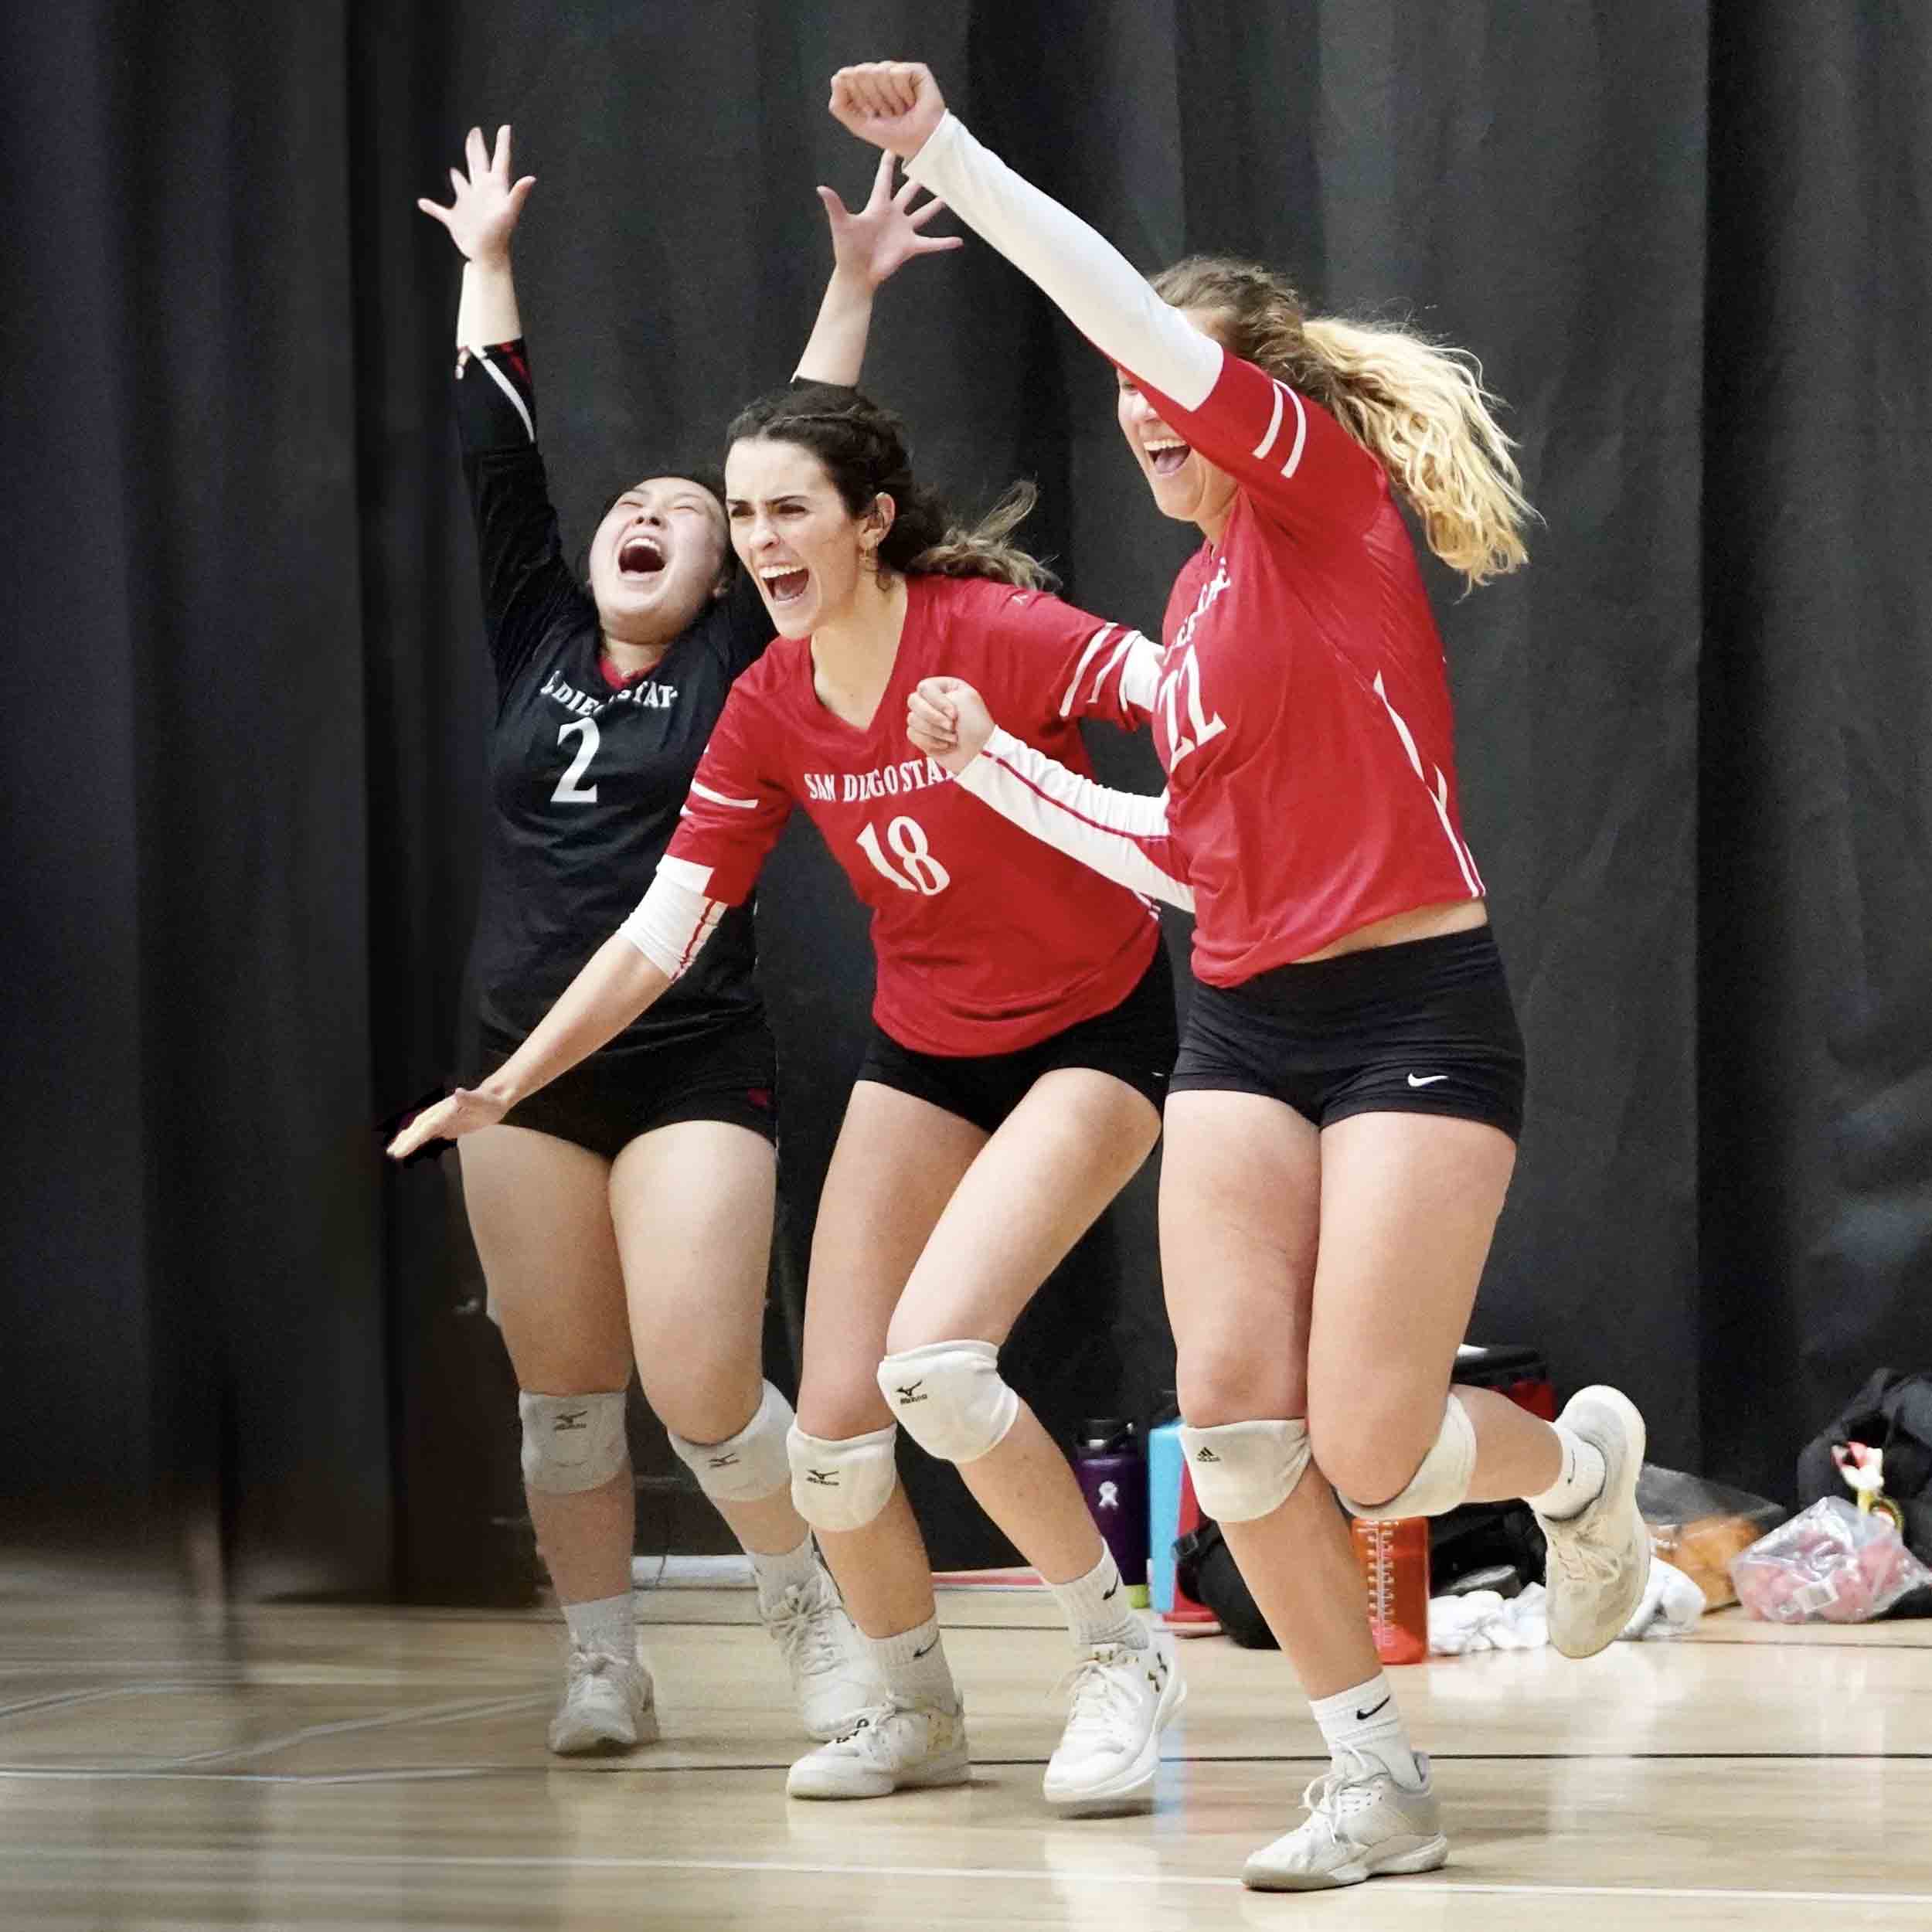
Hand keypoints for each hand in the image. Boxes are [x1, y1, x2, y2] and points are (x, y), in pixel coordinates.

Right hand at [385, 1085, 508, 1160]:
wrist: (495, 1098)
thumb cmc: (491, 1101)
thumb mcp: (483, 1101)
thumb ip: (470, 1098)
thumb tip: (458, 1092)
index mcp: (446, 1110)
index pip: (426, 1127)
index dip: (413, 1139)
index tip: (400, 1150)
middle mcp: (441, 1114)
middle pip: (419, 1128)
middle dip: (405, 1140)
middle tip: (392, 1153)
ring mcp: (443, 1119)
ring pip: (421, 1130)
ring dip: (409, 1139)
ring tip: (396, 1151)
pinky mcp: (448, 1124)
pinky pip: (430, 1133)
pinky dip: (420, 1139)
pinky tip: (413, 1146)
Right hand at [417, 124, 534, 265]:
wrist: (487, 257)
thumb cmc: (499, 235)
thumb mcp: (508, 212)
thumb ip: (518, 194)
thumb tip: (531, 178)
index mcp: (494, 188)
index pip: (500, 160)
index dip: (502, 144)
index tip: (505, 127)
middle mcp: (481, 192)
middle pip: (478, 164)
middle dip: (477, 147)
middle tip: (475, 131)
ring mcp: (468, 204)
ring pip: (461, 183)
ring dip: (457, 176)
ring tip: (454, 169)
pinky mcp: (455, 219)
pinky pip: (440, 211)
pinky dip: (431, 207)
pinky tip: (423, 203)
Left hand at [818, 150, 961, 289]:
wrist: (857, 274)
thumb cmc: (847, 249)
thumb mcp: (842, 224)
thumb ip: (835, 205)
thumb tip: (820, 188)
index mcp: (878, 205)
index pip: (884, 179)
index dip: (888, 163)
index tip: (894, 146)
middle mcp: (893, 214)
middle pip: (909, 192)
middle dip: (919, 179)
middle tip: (931, 164)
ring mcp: (903, 230)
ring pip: (923, 213)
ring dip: (935, 205)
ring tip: (950, 195)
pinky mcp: (910, 246)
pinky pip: (931, 243)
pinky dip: (944, 243)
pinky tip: (959, 241)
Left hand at [828, 62, 947, 160]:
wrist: (920, 143)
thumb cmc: (893, 136)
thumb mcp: (859, 125)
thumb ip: (840, 106)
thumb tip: (837, 77)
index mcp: (865, 86)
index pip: (847, 78)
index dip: (859, 100)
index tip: (872, 115)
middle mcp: (880, 76)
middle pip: (862, 72)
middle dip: (874, 99)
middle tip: (889, 113)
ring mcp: (897, 71)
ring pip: (880, 71)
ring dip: (890, 99)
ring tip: (901, 109)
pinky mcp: (915, 70)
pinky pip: (897, 73)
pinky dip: (903, 93)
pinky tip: (911, 101)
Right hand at [907, 676, 993, 773]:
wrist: (980, 753)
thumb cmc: (975, 724)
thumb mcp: (964, 698)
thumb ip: (935, 693)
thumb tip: (914, 708)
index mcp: (945, 687)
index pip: (925, 688)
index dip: (938, 702)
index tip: (955, 715)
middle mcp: (933, 701)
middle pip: (914, 701)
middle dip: (933, 717)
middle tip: (951, 727)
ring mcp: (926, 719)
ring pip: (912, 719)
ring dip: (935, 731)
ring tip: (953, 738)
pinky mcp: (922, 736)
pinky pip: (912, 734)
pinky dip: (930, 741)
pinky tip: (946, 746)